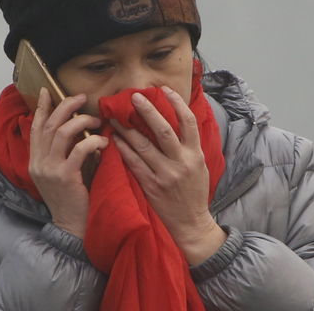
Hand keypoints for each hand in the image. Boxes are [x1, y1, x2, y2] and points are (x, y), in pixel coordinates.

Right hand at [29, 88, 108, 238]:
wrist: (72, 228)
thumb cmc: (72, 199)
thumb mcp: (62, 172)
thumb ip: (64, 152)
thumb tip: (78, 127)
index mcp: (35, 160)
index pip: (35, 127)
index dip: (40, 107)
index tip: (46, 91)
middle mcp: (38, 163)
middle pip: (48, 124)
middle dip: (65, 106)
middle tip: (81, 98)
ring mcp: (50, 170)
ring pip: (61, 133)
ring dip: (81, 121)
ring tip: (96, 120)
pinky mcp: (65, 177)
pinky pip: (79, 150)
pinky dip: (93, 141)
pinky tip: (104, 142)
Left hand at [111, 86, 224, 264]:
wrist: (191, 223)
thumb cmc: (193, 191)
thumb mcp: (198, 165)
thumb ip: (188, 144)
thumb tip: (176, 118)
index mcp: (195, 154)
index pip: (188, 122)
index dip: (176, 103)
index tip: (164, 89)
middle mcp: (181, 162)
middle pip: (163, 130)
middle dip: (147, 110)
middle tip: (133, 97)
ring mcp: (165, 174)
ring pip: (143, 145)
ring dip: (127, 129)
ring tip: (115, 117)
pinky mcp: (150, 185)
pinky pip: (133, 162)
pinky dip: (123, 149)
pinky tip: (114, 139)